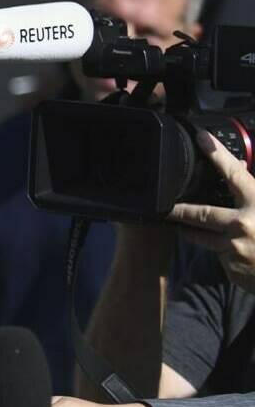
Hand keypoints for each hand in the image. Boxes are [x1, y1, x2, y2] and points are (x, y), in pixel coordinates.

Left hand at [169, 130, 254, 293]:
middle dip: (179, 210)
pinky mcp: (230, 267)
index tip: (202, 138)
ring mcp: (233, 248)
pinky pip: (218, 254)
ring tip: (180, 225)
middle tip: (164, 206)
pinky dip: (222, 251)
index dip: (218, 154)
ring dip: (191, 231)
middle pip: (201, 213)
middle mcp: (243, 224)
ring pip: (202, 236)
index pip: (234, 174)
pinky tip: (233, 251)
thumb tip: (242, 167)